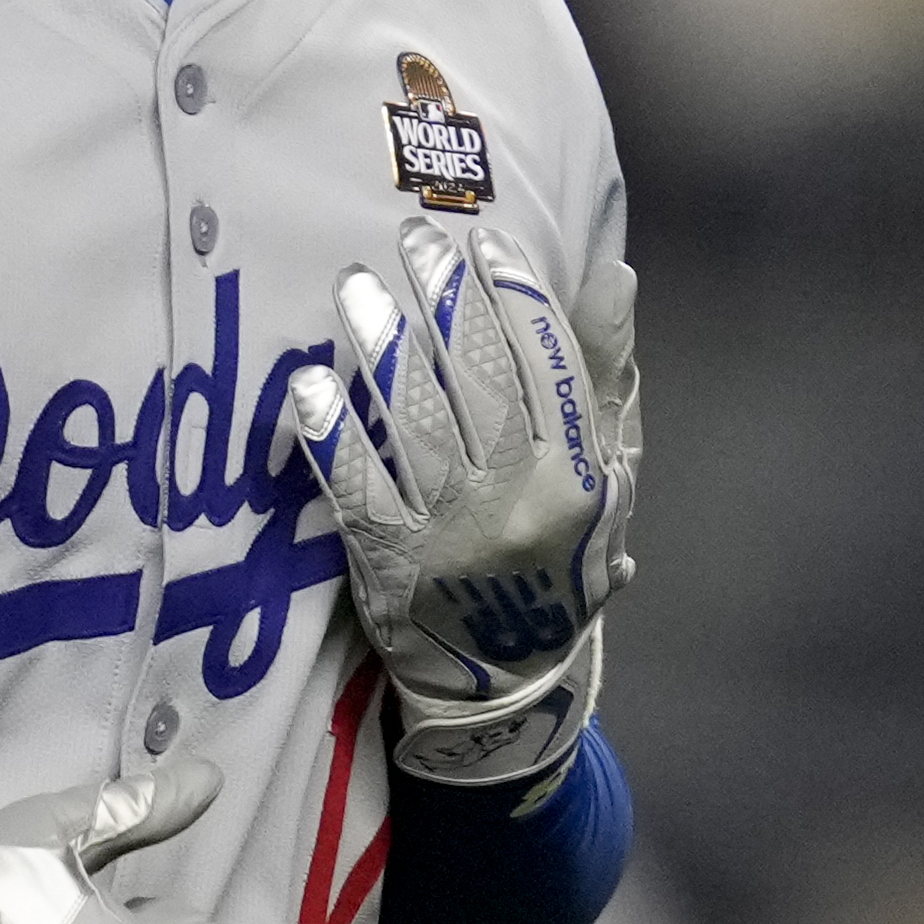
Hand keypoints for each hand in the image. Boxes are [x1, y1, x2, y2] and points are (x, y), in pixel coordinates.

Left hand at [284, 220, 640, 786]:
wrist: (510, 684)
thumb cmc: (563, 557)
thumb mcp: (609, 472)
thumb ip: (605, 373)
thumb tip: (613, 272)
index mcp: (581, 472)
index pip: (548, 363)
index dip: (516, 294)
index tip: (483, 240)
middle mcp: (521, 498)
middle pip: (479, 380)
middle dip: (443, 300)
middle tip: (409, 242)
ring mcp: (454, 532)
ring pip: (416, 424)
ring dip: (382, 349)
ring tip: (354, 289)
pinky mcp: (394, 564)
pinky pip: (358, 489)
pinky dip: (334, 435)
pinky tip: (310, 386)